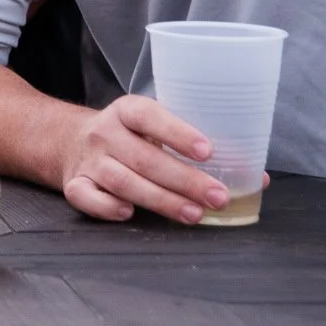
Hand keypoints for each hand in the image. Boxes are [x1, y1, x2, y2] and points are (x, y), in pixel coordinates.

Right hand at [58, 94, 239, 224]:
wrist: (69, 141)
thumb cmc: (129, 138)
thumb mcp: (155, 128)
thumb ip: (197, 148)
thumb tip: (256, 177)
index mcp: (127, 111)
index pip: (150, 116)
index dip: (178, 133)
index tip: (208, 151)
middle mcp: (105, 133)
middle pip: (145, 158)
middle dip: (185, 180)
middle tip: (218, 196)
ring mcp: (88, 161)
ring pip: (122, 180)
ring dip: (160, 199)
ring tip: (194, 214)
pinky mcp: (74, 184)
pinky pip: (87, 197)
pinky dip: (106, 207)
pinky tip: (130, 213)